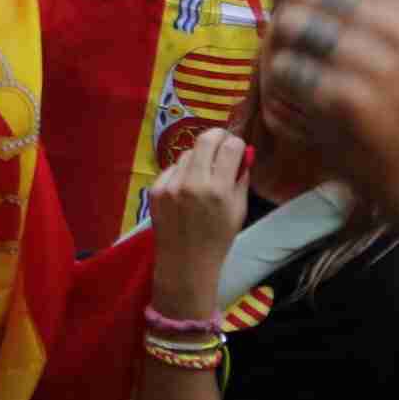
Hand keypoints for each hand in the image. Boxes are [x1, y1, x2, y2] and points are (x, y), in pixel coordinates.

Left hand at [148, 129, 252, 312]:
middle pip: (204, 140)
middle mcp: (193, 183)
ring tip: (203, 175)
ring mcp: (171, 185)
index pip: (229, 147)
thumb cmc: (218, 238)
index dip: (235, 143)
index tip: (236, 148)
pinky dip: (181, 173)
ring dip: (198, 158)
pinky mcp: (155, 189)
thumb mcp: (239, 210)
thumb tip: (243, 152)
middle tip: (221, 143)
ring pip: (187, 154)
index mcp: (219, 190)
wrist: (185, 262)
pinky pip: (171, 169)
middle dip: (216, 137)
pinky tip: (185, 189)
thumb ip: (240, 179)